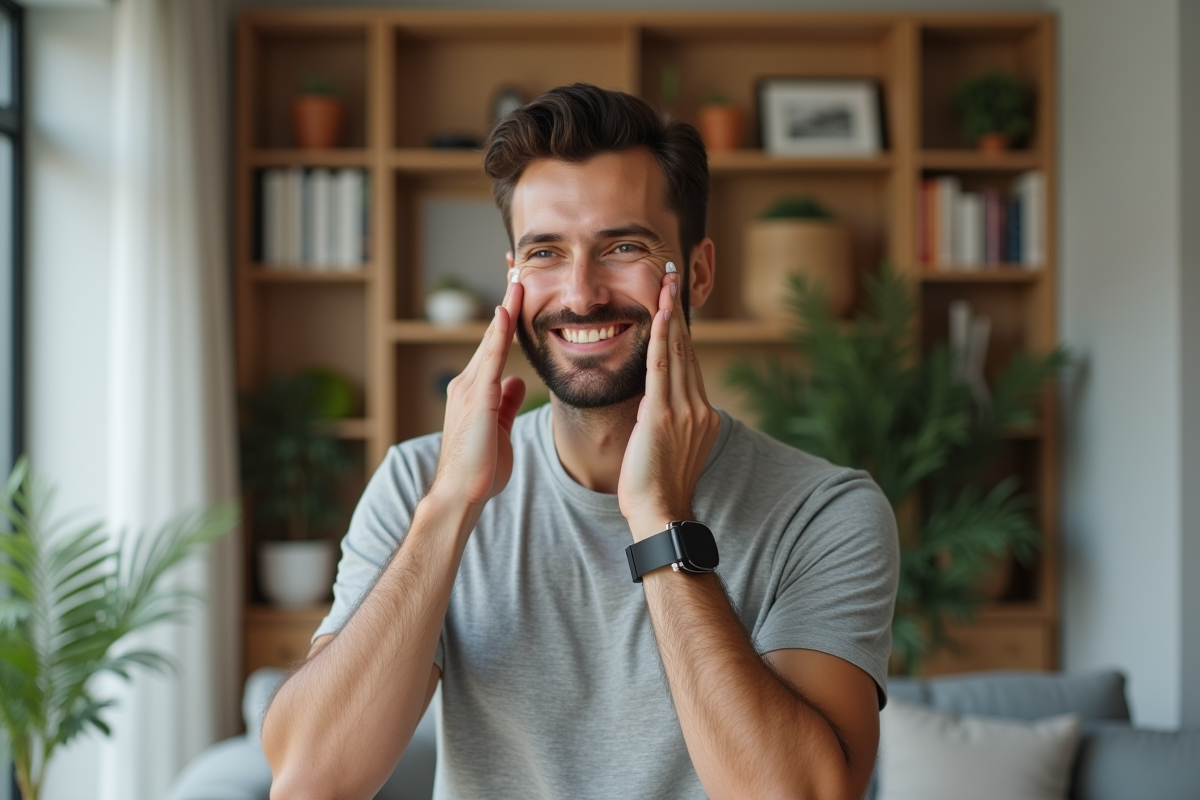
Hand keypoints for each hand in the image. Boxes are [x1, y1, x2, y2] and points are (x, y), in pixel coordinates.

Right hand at [430, 277, 526, 510]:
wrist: (460, 494)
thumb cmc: (480, 469)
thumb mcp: (499, 429)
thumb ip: (506, 403)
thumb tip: (514, 382)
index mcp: (476, 390)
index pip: (496, 346)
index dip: (507, 316)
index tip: (518, 288)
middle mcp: (469, 382)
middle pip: (492, 333)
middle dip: (507, 299)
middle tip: (517, 266)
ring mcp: (470, 388)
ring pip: (491, 339)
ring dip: (506, 306)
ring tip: (518, 275)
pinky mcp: (476, 397)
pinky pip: (491, 358)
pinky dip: (499, 332)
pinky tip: (507, 309)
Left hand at [617, 272, 719, 538]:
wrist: (660, 514)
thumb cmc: (656, 489)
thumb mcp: (667, 449)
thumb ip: (665, 422)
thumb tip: (653, 408)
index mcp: (702, 415)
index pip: (690, 363)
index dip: (681, 330)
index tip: (674, 302)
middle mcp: (699, 408)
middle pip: (688, 349)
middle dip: (678, 311)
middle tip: (672, 276)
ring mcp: (685, 411)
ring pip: (678, 352)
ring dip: (670, 314)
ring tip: (666, 283)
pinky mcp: (663, 416)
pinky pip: (663, 369)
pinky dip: (662, 339)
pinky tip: (660, 315)